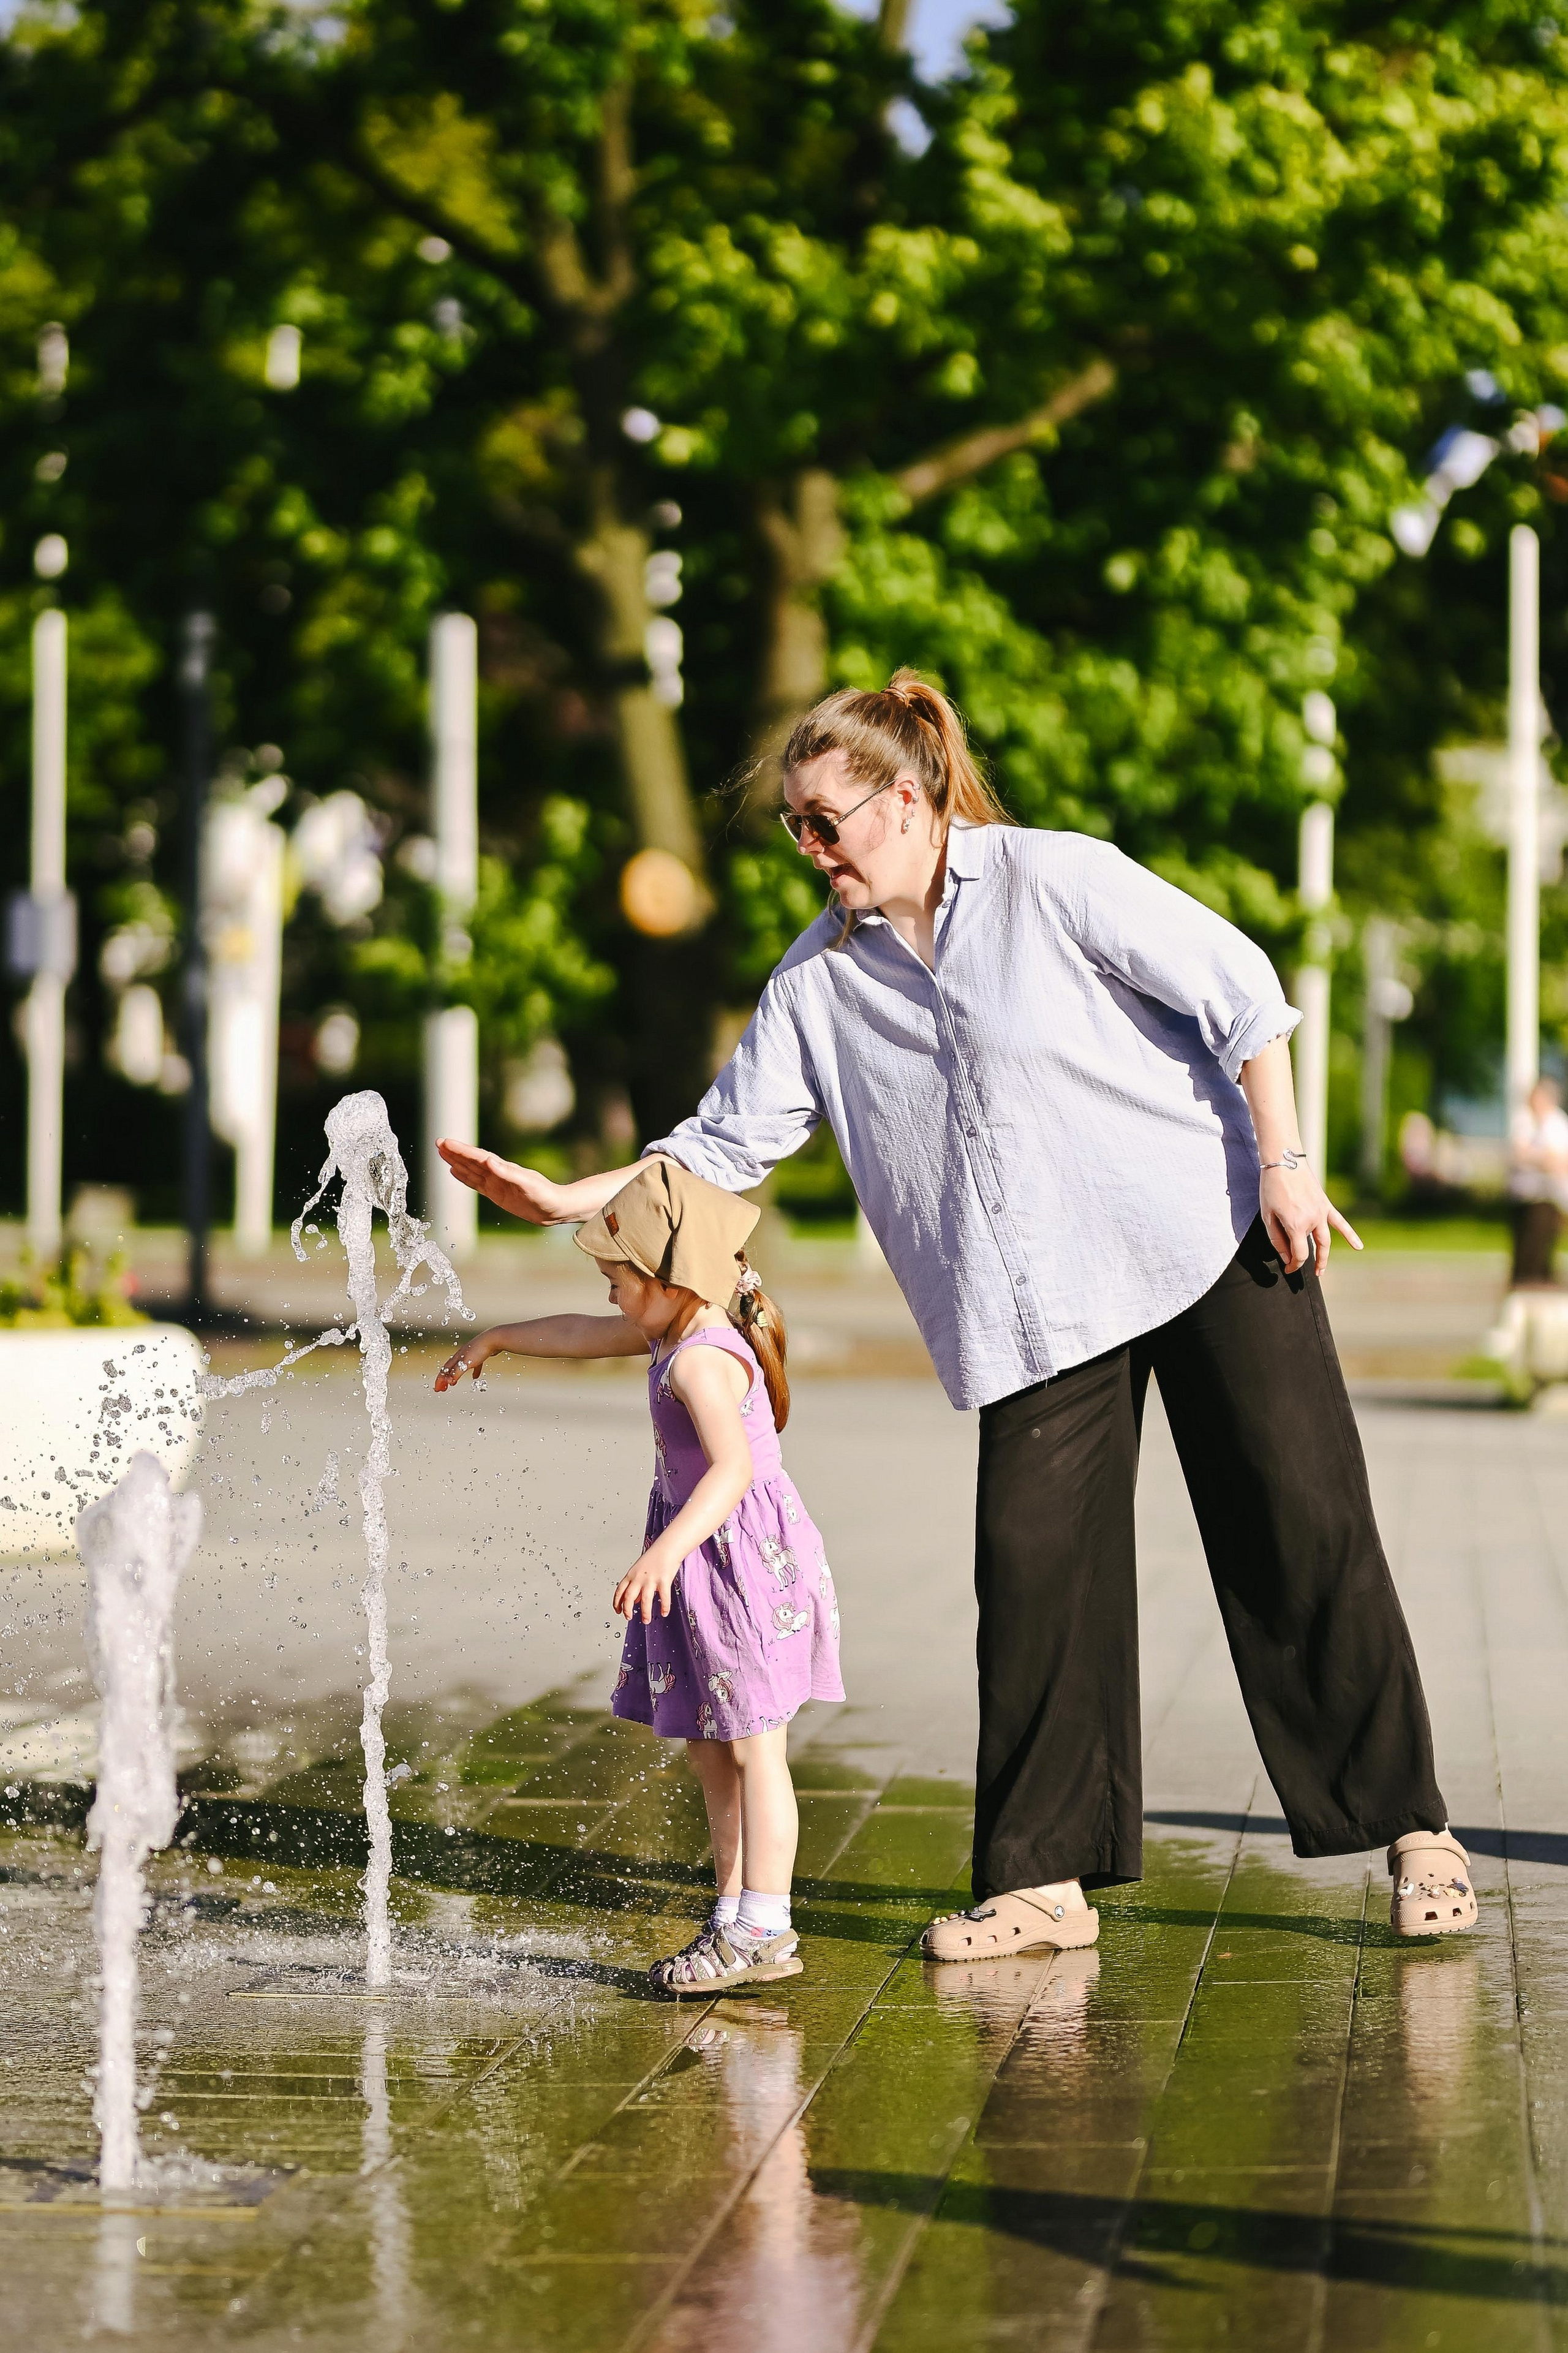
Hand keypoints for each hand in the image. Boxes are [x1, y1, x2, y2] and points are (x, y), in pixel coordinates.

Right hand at [435, 1334, 490, 1391]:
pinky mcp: (480, 1354)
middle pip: (449, 1368)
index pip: (444, 1370)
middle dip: (444, 1379)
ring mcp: (471, 1354)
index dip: (440, 1380)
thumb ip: (457, 1373)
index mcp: (457, 1357)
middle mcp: (462, 1354)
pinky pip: (475, 1365)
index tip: (437, 1389)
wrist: (494, 1338)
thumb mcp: (466, 1363)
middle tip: (442, 1388)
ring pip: (460, 1366)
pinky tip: (475, 1377)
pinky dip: (474, 1371)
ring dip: (455, 1375)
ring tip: (453, 1383)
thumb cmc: (480, 1349)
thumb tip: (448, 1382)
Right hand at [437, 1138, 566, 1224]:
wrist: (554, 1208)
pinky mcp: (496, 1193)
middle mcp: (497, 1173)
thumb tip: (489, 1161)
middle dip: (454, 1152)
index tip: (445, 1143)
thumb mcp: (527, 1184)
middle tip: (438, 1143)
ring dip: (456, 1161)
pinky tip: (455, 1171)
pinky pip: (475, 1183)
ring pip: (471, 1170)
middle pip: (471, 1160)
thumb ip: (508, 1173)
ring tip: (442, 1153)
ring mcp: (496, 1182)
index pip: (477, 1157)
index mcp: (503, 1169)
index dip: (461, 1150)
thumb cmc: (544, 1196)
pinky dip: (464, 1176)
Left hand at [613, 1544, 678, 1624]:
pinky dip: (664, 1607)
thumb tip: (636, 1600)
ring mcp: (651, 1579)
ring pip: (645, 1600)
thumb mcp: (640, 1570)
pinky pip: (664, 1597)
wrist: (668, 1547)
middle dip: (627, 1610)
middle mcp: (639, 1577)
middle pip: (629, 1597)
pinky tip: (664, 1612)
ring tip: (646, 1620)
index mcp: (631, 1574)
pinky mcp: (664, 1580)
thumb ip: (636, 1584)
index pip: (619, 1591)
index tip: (617, 1611)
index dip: (617, 1602)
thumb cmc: (655, 1557)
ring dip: (645, 1613)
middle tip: (629, 1618)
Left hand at [1260, 1162, 1361, 1276]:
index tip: (1288, 1269)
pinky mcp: (1325, 1205)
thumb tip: (1286, 1257)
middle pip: (1312, 1249)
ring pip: (1325, 1240)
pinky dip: (1350, 1235)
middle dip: (1307, 1262)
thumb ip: (1277, 1239)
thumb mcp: (1267, 1216)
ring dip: (1324, 1255)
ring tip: (1321, 1269)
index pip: (1299, 1254)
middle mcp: (1312, 1221)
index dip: (1293, 1265)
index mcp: (1296, 1225)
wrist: (1284, 1161)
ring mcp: (1321, 1213)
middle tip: (1303, 1271)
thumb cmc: (1272, 1188)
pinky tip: (1358, 1247)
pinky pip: (1340, 1222)